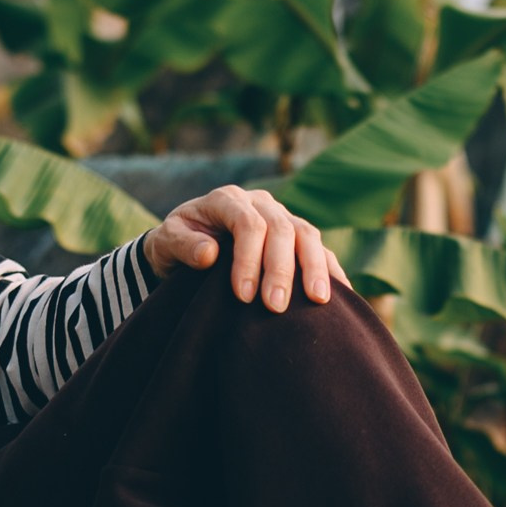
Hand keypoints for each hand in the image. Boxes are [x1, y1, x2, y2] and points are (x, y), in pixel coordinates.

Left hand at [141, 185, 349, 312]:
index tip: (244, 296)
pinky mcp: (296, 236)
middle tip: (275, 306)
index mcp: (227, 199)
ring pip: (306, 234)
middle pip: (281, 229)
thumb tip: (210, 253)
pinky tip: (340, 295)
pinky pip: (319, 249)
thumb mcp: (166, 242)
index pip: (247, 224)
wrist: (187, 244)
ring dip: (314, 268)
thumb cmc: (176, 244)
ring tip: (318, 301)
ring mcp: (282, 217)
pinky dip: (330, 270)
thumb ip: (183, 245)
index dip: (248, 259)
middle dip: (280, 270)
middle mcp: (259, 203)